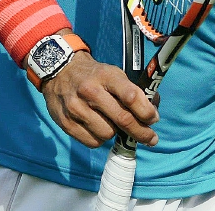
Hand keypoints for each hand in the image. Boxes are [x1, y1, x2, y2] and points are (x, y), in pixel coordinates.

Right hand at [40, 52, 158, 147]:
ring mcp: (76, 108)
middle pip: (122, 119)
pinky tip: (99, 128)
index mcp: (106, 76)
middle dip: (141, 132)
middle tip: (151, 138)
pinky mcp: (66, 123)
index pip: (131, 96)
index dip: (146, 112)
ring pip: (108, 134)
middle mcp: (90, 91)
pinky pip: (92, 142)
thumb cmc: (94, 75)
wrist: (60, 71)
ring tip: (113, 124)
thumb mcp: (113, 73)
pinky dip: (100, 139)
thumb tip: (152, 112)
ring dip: (116, 133)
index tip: (154, 119)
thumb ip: (132, 91)